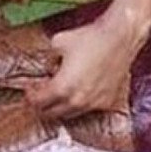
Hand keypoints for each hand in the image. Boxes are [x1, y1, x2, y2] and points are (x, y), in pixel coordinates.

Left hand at [26, 11, 147, 119]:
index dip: (30, 97)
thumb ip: (48, 58)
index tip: (30, 92)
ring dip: (62, 106)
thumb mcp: (58, 42)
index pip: (38, 102)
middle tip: (41, 96)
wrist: (120, 37)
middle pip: (52, 114)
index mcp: (62, 87)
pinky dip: (82, 104)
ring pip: (71, 114)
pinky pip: (90, 109)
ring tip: (61, 93)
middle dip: (43, 105)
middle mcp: (78, 100)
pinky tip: (81, 92)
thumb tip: (48, 66)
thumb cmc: (92, 38)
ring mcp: (94, 104)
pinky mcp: (108, 102)